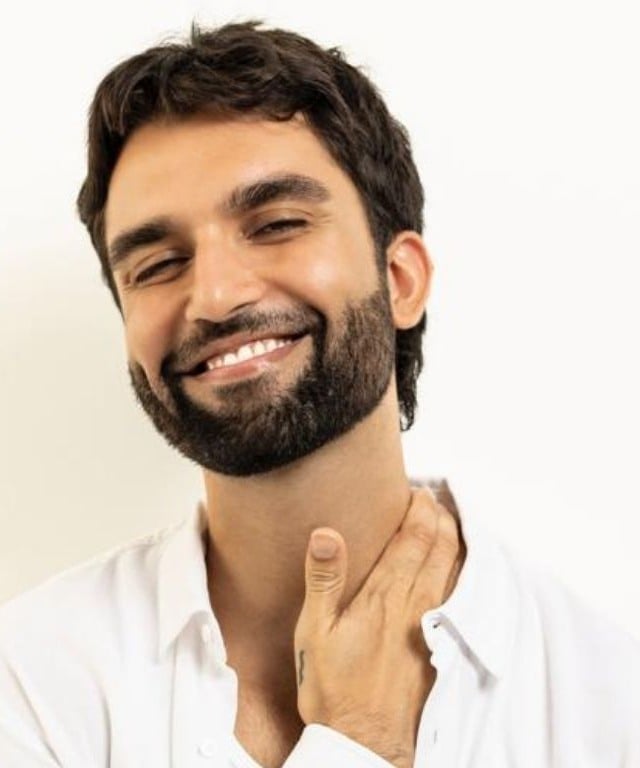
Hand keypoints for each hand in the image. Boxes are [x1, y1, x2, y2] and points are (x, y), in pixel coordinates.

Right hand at [293, 487, 462, 767]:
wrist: (364, 743)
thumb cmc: (334, 688)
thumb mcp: (315, 632)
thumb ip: (324, 579)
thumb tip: (327, 533)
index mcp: (386, 596)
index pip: (414, 538)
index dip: (420, 509)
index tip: (417, 491)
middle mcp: (415, 605)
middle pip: (441, 547)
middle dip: (441, 516)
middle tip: (433, 498)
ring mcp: (430, 627)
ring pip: (452, 569)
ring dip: (453, 539)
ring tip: (446, 521)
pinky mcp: (436, 647)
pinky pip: (454, 596)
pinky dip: (456, 570)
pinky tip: (450, 569)